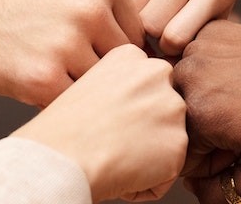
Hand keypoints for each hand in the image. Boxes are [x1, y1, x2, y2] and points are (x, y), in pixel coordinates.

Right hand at [0, 0, 143, 105]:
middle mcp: (91, 8)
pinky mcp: (44, 78)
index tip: (92, 56)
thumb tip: (148, 46)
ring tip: (55, 78)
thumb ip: (105, 7)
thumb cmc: (9, 5)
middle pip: (126, 60)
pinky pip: (75, 103)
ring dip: (85, 90)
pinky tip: (37, 87)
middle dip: (105, 73)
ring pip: (103, 85)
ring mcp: (68, 43)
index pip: (138, 31)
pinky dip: (61, 103)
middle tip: (76, 75)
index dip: (117, 50)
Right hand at [13, 45, 187, 201]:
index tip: (103, 120)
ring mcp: (173, 107)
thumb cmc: (63, 130)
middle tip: (108, 140)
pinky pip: (168, 173)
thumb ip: (121, 88)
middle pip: (161, 112)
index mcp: (133, 56)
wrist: (61, 156)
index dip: (124, 113)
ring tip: (113, 155)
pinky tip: (121, 172)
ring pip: (166, 141)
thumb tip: (137, 111)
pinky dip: (147, 183)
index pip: (146, 89)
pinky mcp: (178, 143)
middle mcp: (158, 73)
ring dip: (145, 157)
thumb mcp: (88, 86)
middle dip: (141, 132)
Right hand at [117, 0, 240, 54]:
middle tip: (151, 32)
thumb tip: (163, 77)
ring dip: (133, 15)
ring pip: (130, 4)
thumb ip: (198, 38)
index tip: (167, 47)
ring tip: (142, 15)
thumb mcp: (219, 7)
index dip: (167, 49)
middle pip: (150, 22)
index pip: (175, 37)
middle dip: (148, 34)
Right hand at [173, 21, 240, 203]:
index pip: (182, 156)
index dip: (214, 160)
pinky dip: (215, 73)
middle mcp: (187, 78)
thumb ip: (220, 195)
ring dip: (208, 100)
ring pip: (186, 93)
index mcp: (197, 116)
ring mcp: (196, 49)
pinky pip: (198, 64)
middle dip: (208, 131)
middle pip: (181, 123)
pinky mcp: (208, 32)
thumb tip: (193, 187)